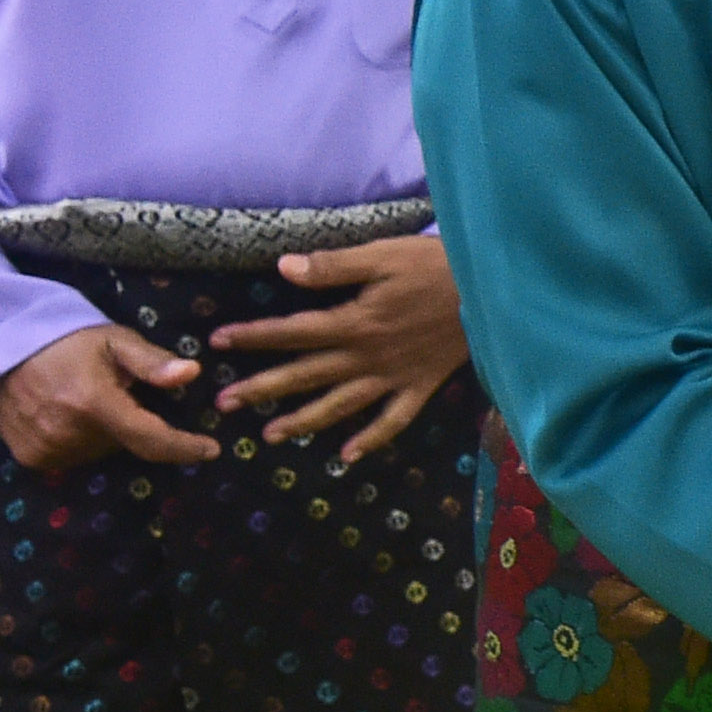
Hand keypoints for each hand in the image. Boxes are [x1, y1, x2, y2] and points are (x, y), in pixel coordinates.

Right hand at [0, 322, 217, 472]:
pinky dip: (81, 441)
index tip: (210, 449)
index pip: (149, 439)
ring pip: (100, 452)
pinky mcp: (30, 457)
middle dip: (133, 423)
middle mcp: (68, 433)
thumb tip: (192, 373)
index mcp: (94, 403)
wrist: (0, 348)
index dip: (183, 448)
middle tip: (117, 394)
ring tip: (88, 401)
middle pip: (126, 444)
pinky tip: (68, 415)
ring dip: (107, 434)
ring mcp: (46, 449)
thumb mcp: (114, 341)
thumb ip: (153, 362)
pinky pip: (73, 457)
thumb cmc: (66, 341)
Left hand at [202, 234, 468, 456]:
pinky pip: (393, 420)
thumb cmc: (436, 267)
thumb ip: (334, 267)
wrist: (493, 292)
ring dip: (303, 420)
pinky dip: (371, 439)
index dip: (254, 336)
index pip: (293, 332)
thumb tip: (283, 268)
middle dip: (263, 388)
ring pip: (341, 404)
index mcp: (354, 322)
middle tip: (223, 403)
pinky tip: (347, 455)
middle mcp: (367, 356)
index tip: (217, 342)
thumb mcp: (383, 256)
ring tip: (270, 435)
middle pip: (306, 375)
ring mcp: (393, 376)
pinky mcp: (419, 386)